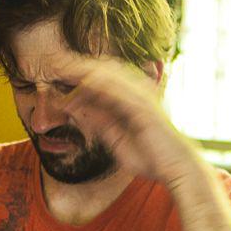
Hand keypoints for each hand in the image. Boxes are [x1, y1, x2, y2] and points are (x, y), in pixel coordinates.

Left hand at [61, 58, 203, 188]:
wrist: (177, 168)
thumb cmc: (151, 156)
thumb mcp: (116, 139)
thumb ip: (100, 124)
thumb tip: (79, 112)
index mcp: (129, 99)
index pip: (100, 81)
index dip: (78, 75)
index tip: (55, 73)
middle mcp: (136, 93)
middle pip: (103, 72)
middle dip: (78, 66)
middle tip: (54, 62)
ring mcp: (141, 97)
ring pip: (109, 77)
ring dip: (86, 71)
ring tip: (64, 66)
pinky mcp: (144, 107)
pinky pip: (120, 92)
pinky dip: (101, 85)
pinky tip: (85, 82)